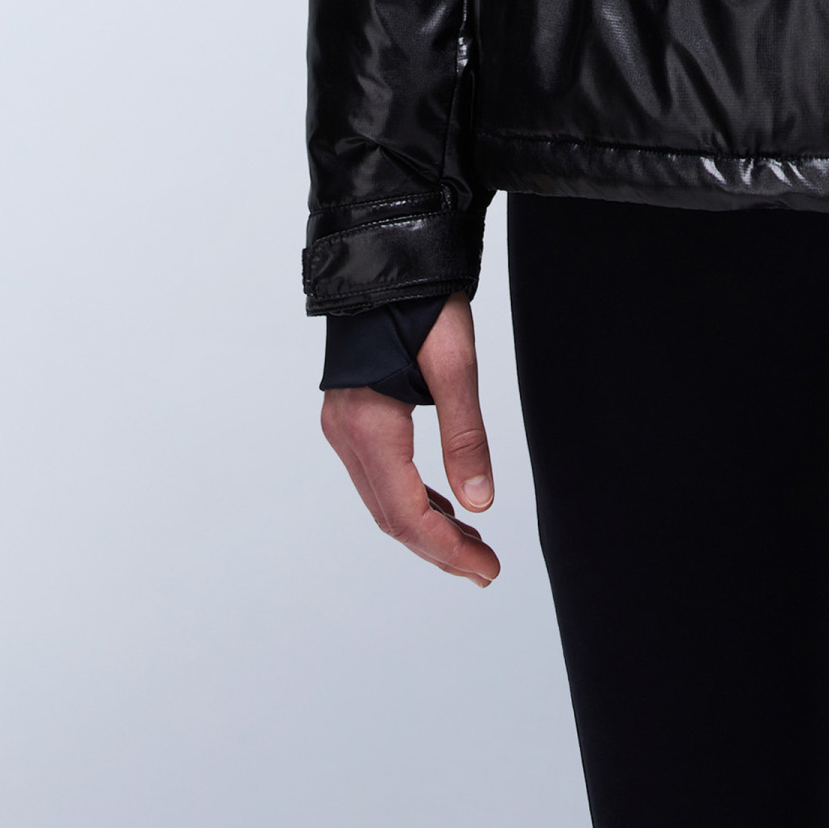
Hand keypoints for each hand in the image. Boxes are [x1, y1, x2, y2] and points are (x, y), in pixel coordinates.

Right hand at [320, 293, 499, 585]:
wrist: (386, 258)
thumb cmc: (420, 302)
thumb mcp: (455, 364)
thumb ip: (465, 436)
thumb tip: (480, 505)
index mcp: (368, 426)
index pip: (406, 513)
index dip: (446, 550)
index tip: (486, 569)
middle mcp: (346, 434)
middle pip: (391, 515)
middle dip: (439, 548)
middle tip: (486, 569)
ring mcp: (343, 426)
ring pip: (383, 499)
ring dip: (426, 527)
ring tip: (473, 547)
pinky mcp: (351, 417)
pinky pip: (379, 476)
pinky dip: (412, 498)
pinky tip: (444, 506)